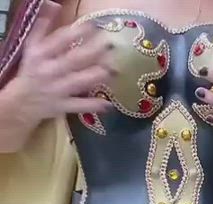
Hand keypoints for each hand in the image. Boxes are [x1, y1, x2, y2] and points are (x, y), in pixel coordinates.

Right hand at [7, 0, 113, 124]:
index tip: (94, 26)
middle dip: (93, 52)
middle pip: (74, 60)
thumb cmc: (31, 70)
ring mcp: (57, 89)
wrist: (22, 101)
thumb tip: (54, 5)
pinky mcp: (62, 106)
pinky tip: (108, 103)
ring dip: (96, 75)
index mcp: (41, 53)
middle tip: (110, 46)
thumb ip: (43, 26)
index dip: (78, 32)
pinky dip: (93, 105)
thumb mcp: (32, 46)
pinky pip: (79, 105)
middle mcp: (50, 70)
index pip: (60, 40)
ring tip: (113, 69)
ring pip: (78, 82)